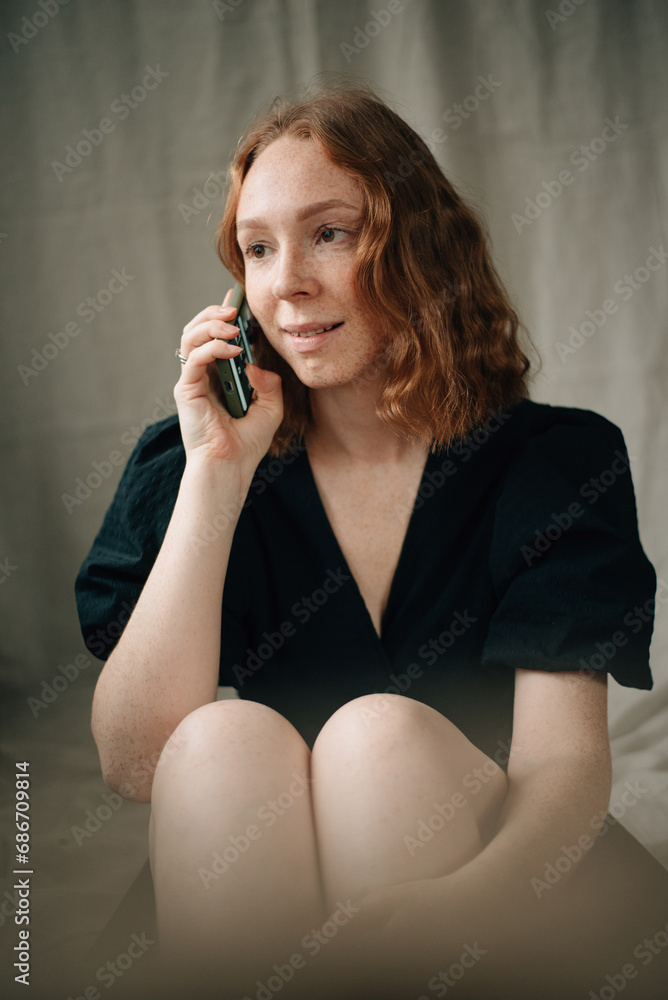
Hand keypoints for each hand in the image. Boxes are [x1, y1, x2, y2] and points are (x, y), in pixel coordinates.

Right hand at [174, 287, 282, 468]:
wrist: (230, 467)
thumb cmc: (246, 443)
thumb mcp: (271, 408)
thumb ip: (269, 383)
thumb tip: (255, 364)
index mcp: (218, 376)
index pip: (215, 336)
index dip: (222, 315)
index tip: (237, 300)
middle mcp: (202, 375)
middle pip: (198, 330)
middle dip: (215, 313)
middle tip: (235, 309)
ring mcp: (191, 381)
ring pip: (191, 337)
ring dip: (212, 324)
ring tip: (233, 325)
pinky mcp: (186, 389)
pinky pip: (194, 358)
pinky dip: (213, 347)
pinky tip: (232, 349)